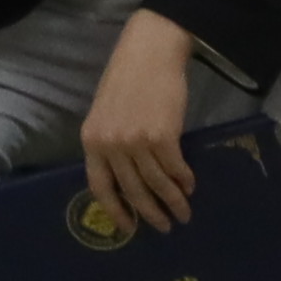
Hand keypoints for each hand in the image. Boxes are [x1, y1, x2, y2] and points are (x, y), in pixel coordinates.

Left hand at [79, 12, 199, 231]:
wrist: (149, 52)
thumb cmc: (128, 79)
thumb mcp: (106, 113)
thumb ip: (111, 144)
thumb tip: (128, 178)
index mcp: (91, 140)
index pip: (99, 186)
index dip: (115, 211)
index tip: (128, 228)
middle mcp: (110, 145)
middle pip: (132, 191)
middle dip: (150, 214)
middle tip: (164, 227)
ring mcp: (135, 142)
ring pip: (156, 184)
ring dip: (173, 202)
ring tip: (183, 213)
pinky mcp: (162, 136)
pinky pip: (175, 169)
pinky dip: (184, 180)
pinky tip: (190, 186)